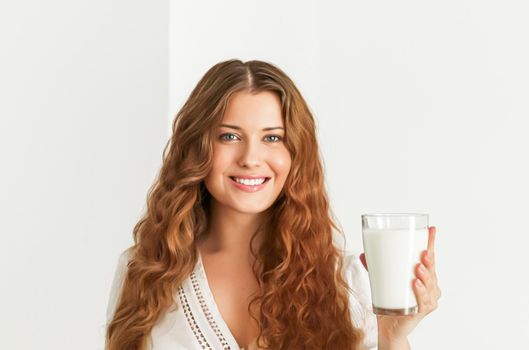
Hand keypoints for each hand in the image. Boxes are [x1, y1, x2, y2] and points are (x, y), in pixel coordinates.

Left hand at [359, 226, 440, 342]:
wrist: (389, 327)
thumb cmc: (390, 301)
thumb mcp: (382, 281)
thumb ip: (374, 267)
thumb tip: (363, 254)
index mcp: (423, 276)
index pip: (429, 257)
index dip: (431, 243)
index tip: (431, 229)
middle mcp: (429, 287)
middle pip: (432, 270)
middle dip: (430, 260)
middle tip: (424, 251)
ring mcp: (427, 300)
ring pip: (430, 285)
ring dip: (425, 275)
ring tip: (418, 268)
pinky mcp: (421, 312)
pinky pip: (424, 302)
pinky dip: (421, 293)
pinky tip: (416, 284)